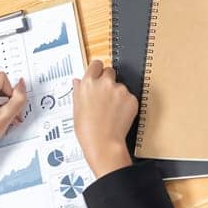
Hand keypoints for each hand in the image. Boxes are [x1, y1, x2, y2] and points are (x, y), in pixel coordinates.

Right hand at [73, 59, 135, 178]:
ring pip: (120, 86)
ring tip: (110, 111)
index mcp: (88, 83)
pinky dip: (125, 104)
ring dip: (117, 94)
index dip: (97, 70)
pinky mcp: (131, 98)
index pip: (96, 64)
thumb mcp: (76, 108)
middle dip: (108, 80)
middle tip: (105, 96)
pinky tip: (118, 115)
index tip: (98, 74)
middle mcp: (105, 83)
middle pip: (110, 71)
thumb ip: (78, 91)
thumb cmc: (87, 130)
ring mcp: (120, 90)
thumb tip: (78, 81)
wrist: (103, 143)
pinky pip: (129, 97)